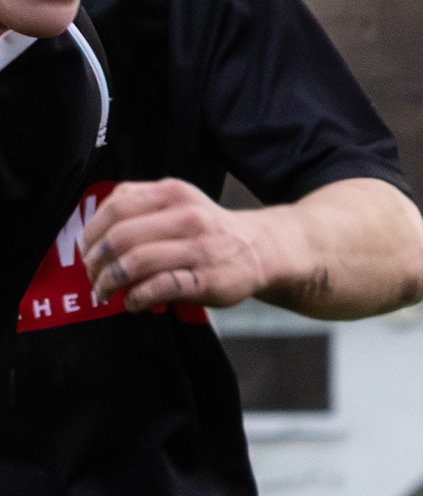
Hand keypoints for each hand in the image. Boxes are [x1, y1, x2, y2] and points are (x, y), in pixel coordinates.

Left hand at [79, 179, 286, 311]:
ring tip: (105, 292)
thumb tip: (94, 238)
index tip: (87, 251)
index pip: (115, 207)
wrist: (263, 250)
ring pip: (136, 262)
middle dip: (96, 262)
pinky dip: (137, 298)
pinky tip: (133, 302)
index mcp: (174, 193)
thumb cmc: (211, 231)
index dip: (92, 232)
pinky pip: (160, 288)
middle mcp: (187, 216)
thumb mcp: (179, 203)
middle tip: (93, 277)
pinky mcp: (209, 279)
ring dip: (111, 282)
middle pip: (121, 237)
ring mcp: (200, 249)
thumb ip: (140, 207)